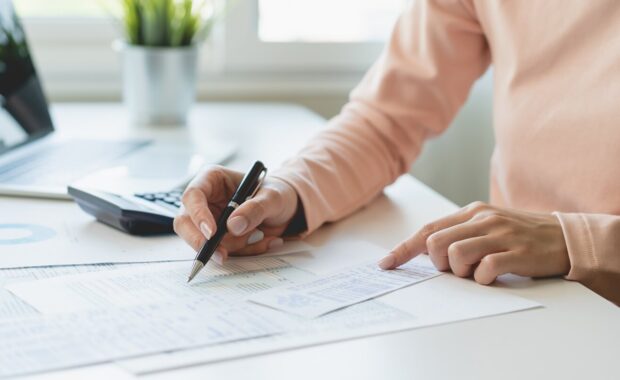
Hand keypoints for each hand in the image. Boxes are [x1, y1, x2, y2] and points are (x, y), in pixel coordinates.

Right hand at [174, 166, 298, 262]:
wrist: (287, 208)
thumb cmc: (277, 193)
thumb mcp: (272, 197)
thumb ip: (255, 209)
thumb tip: (232, 226)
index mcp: (212, 179)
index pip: (193, 195)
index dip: (198, 215)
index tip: (211, 233)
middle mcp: (206, 200)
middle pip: (185, 223)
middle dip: (202, 242)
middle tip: (222, 255)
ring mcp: (210, 220)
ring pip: (203, 242)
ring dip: (232, 247)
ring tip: (261, 236)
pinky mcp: (218, 238)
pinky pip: (222, 251)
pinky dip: (243, 251)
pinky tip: (263, 240)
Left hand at [378, 202, 570, 283]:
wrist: (564, 237)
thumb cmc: (518, 235)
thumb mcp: (486, 226)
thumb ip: (458, 234)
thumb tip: (425, 251)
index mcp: (471, 213)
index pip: (428, 229)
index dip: (403, 248)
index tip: (386, 264)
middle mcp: (482, 219)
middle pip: (435, 243)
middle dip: (437, 263)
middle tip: (457, 269)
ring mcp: (499, 235)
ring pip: (455, 254)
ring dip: (460, 271)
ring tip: (477, 270)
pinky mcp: (516, 253)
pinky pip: (485, 269)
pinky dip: (483, 278)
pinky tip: (493, 275)